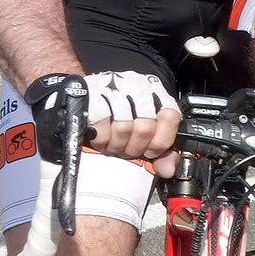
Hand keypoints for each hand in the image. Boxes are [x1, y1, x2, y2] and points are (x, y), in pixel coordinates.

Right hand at [27, 69, 181, 174]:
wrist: (83, 96)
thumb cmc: (117, 115)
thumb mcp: (142, 130)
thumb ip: (160, 148)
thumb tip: (168, 168)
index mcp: (155, 93)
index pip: (170, 117)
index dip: (160, 141)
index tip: (149, 151)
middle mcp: (137, 86)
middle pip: (145, 127)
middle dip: (134, 147)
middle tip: (126, 149)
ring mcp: (115, 89)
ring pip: (124, 128)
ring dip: (116, 145)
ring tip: (113, 144)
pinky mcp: (93, 97)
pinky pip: (102, 127)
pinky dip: (102, 140)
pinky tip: (100, 139)